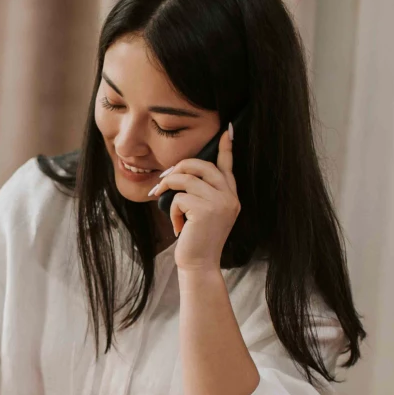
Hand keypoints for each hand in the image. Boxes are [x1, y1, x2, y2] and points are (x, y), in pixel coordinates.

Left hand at [148, 123, 237, 270]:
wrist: (199, 264)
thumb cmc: (197, 239)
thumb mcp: (204, 213)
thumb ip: (201, 193)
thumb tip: (180, 172)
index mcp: (231, 196)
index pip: (227, 166)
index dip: (226, 147)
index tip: (227, 130)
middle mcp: (229, 197)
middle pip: (201, 165)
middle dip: (178, 167)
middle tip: (163, 180)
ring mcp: (220, 203)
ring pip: (186, 178)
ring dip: (168, 188)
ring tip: (162, 201)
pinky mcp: (206, 210)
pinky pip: (179, 197)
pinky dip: (172, 210)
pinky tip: (178, 226)